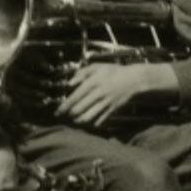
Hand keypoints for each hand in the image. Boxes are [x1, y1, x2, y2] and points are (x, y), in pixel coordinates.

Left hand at [58, 60, 175, 127]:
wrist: (133, 79)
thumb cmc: (113, 71)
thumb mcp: (96, 67)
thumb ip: (82, 73)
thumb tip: (69, 83)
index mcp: (92, 83)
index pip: (74, 97)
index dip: (64, 106)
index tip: (57, 111)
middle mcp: (98, 94)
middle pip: (80, 108)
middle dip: (70, 114)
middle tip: (66, 115)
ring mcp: (106, 103)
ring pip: (89, 116)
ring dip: (80, 120)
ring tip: (76, 120)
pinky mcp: (113, 109)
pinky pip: (101, 119)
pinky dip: (94, 122)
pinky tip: (90, 123)